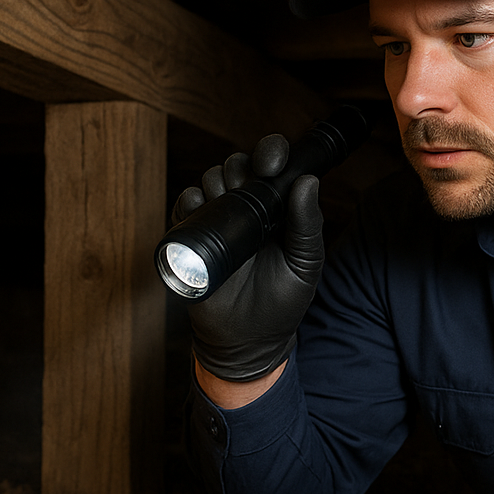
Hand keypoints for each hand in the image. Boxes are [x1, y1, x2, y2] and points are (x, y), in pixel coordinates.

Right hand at [173, 134, 323, 381]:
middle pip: (238, 164)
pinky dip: (190, 200)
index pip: (274, 164)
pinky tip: (201, 210)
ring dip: (216, 181)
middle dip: (241, 167)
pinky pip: (185, 204)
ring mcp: (219, 220)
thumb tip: (308, 181)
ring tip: (226, 206)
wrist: (246, 341)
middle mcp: (249, 207)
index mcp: (279, 208)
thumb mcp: (305, 264)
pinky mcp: (193, 235)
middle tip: (246, 190)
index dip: (272, 152)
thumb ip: (309, 225)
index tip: (272, 166)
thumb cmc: (281, 302)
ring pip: (211, 178)